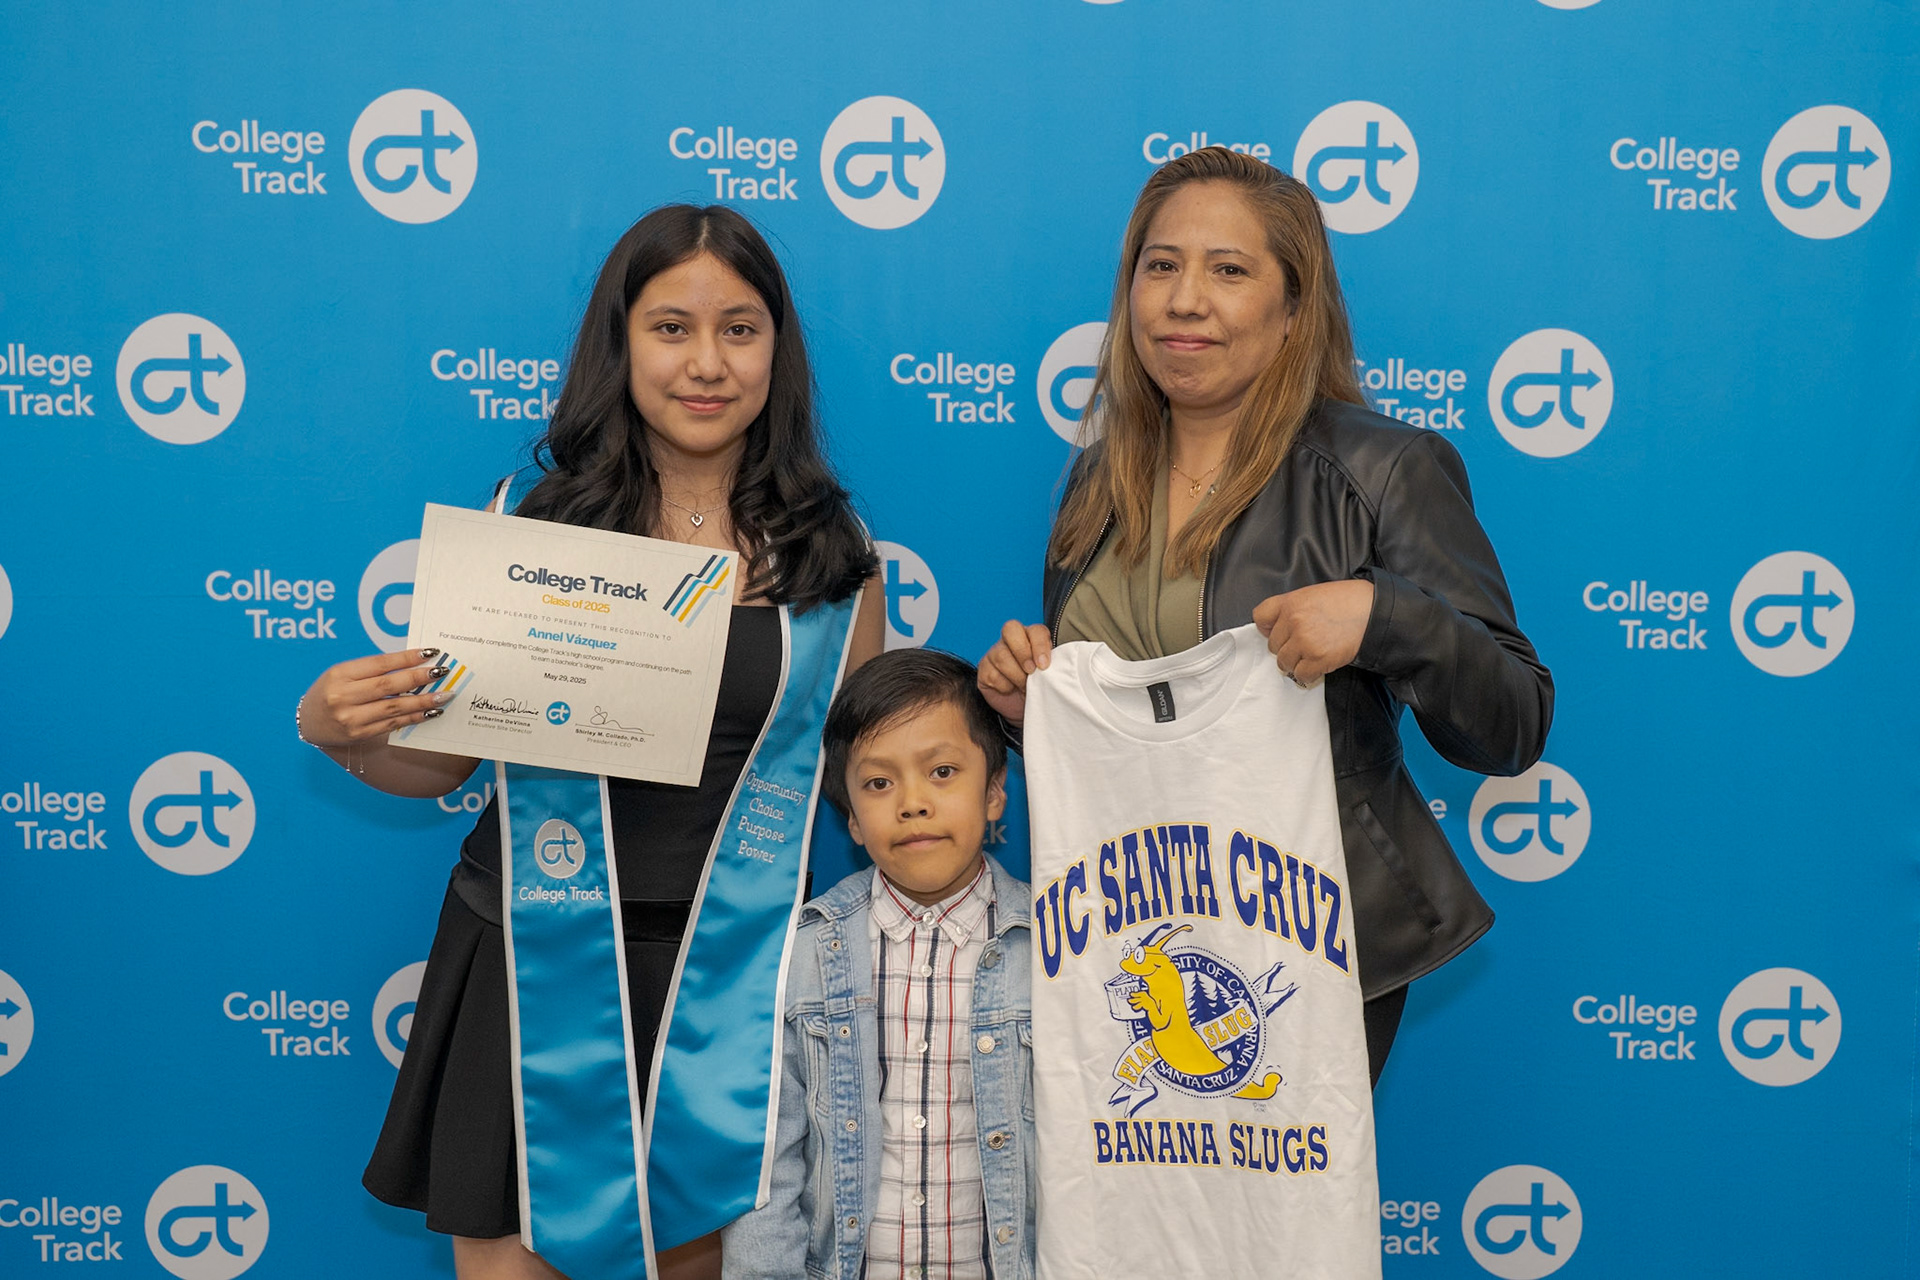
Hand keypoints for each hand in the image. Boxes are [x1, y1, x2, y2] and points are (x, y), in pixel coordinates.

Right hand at [297, 648, 454, 745]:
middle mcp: (343, 696)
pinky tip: (430, 712)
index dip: (406, 658)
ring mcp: (351, 718)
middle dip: (419, 677)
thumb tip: (413, 663)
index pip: (379, 663)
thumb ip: (372, 670)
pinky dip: (414, 717)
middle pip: (388, 685)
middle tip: (442, 672)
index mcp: (340, 674)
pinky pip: (393, 724)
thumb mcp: (343, 673)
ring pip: (394, 707)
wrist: (309, 723)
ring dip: (423, 701)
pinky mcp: (359, 735)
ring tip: (444, 695)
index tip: (430, 653)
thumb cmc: (330, 692)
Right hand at [977, 620, 1053, 724]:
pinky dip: (1004, 686)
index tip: (1044, 665)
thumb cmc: (1039, 689)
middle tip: (1031, 672)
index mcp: (1032, 637)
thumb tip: (1061, 663)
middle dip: (1023, 652)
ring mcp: (995, 653)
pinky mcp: (984, 669)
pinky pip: (992, 674)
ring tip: (1024, 687)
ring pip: (1001, 655)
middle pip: (1011, 629)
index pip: (1035, 630)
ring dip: (1016, 675)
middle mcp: (1011, 640)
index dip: (1040, 645)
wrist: (1024, 710)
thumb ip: (1053, 663)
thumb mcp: (1050, 675)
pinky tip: (1010, 690)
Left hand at [1251, 581, 1374, 685]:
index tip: (1279, 633)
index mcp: (1291, 602)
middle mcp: (1293, 621)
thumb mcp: (1315, 594)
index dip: (1268, 628)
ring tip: (1312, 657)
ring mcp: (1304, 640)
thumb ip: (1295, 608)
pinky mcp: (1318, 658)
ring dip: (1296, 664)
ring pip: (1284, 663)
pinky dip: (1308, 675)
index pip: (1260, 617)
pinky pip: (1301, 675)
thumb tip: (1282, 627)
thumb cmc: (1350, 601)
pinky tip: (1319, 667)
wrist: (1375, 611)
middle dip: (1287, 648)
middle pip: (1273, 645)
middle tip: (1305, 647)